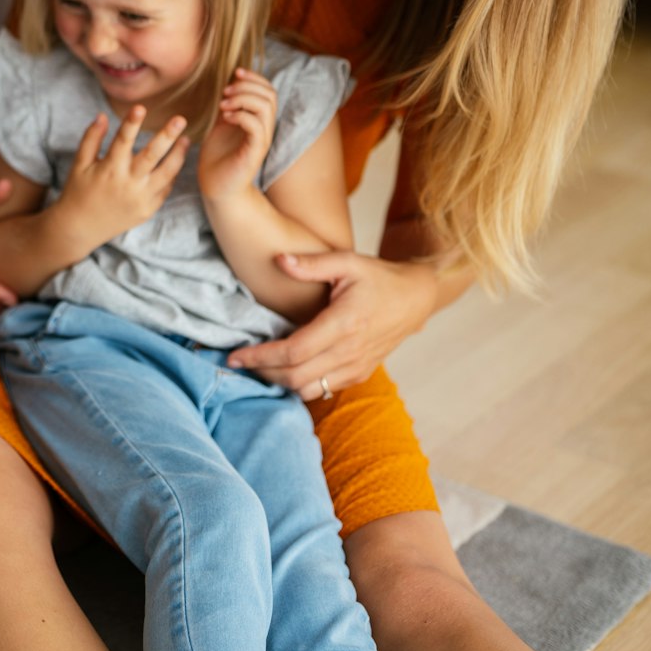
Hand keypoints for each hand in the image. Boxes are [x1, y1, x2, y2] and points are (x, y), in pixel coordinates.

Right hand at [57, 107, 187, 241]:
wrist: (80, 228)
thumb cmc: (77, 192)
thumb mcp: (79, 164)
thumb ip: (91, 138)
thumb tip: (102, 115)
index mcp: (109, 169)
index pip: (123, 140)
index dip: (131, 123)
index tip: (140, 107)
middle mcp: (127, 183)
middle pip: (152, 156)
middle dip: (167, 136)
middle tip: (180, 120)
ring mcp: (140, 198)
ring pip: (166, 173)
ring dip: (178, 155)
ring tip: (186, 139)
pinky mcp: (147, 210)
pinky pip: (164, 189)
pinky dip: (170, 175)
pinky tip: (173, 162)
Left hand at [198, 69, 277, 200]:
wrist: (215, 187)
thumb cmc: (218, 157)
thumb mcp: (221, 125)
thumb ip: (228, 106)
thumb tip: (228, 84)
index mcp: (258, 120)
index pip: (268, 90)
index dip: (255, 77)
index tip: (235, 72)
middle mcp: (264, 129)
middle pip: (270, 95)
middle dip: (247, 86)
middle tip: (225, 92)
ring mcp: (261, 141)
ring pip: (265, 108)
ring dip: (242, 99)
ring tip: (223, 106)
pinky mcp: (254, 153)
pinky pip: (256, 127)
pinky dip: (241, 116)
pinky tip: (225, 118)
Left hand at [227, 249, 441, 396]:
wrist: (416, 299)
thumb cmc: (379, 277)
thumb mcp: (348, 262)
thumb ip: (312, 263)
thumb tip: (279, 259)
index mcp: (344, 324)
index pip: (294, 351)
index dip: (260, 357)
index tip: (234, 354)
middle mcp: (350, 352)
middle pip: (296, 376)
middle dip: (261, 372)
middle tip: (237, 362)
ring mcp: (356, 367)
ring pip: (308, 390)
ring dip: (278, 382)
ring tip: (256, 367)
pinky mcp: (360, 374)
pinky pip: (324, 391)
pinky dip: (298, 386)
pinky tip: (282, 371)